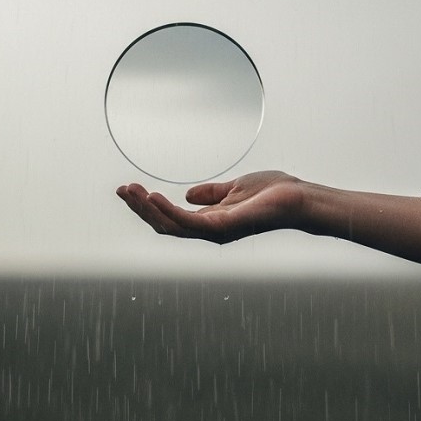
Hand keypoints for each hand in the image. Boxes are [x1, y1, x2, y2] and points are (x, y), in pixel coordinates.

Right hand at [116, 171, 305, 243]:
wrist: (299, 198)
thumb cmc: (275, 194)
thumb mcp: (235, 189)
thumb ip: (212, 194)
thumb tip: (189, 194)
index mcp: (211, 221)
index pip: (171, 218)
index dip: (147, 206)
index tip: (129, 189)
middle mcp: (211, 230)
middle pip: (165, 225)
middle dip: (139, 208)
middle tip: (121, 189)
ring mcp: (217, 231)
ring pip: (172, 225)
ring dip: (147, 208)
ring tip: (131, 190)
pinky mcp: (225, 226)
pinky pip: (190, 222)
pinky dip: (170, 211)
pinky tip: (154, 196)